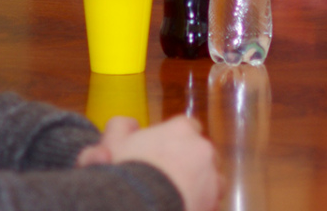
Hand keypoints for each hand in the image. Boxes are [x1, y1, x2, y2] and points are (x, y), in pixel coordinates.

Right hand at [77, 115, 217, 210]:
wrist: (138, 204)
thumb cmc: (127, 172)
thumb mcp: (113, 143)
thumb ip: (122, 126)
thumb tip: (131, 124)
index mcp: (181, 128)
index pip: (188, 127)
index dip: (176, 140)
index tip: (165, 153)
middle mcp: (202, 147)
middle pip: (201, 151)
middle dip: (190, 162)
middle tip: (170, 178)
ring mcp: (212, 174)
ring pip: (212, 177)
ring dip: (200, 184)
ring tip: (179, 196)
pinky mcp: (214, 200)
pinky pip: (213, 201)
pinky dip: (203, 204)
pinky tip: (184, 207)